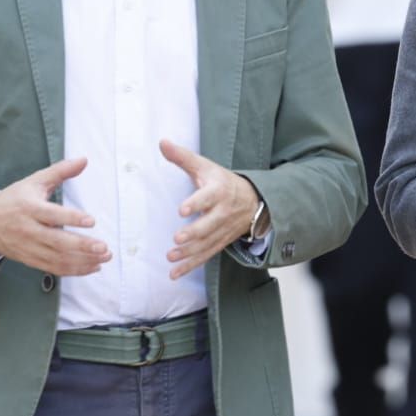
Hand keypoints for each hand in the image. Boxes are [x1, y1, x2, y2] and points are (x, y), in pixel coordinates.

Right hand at [0, 157, 110, 275]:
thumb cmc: (14, 199)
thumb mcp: (34, 181)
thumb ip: (60, 171)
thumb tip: (84, 159)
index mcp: (29, 208)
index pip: (52, 215)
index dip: (71, 219)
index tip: (92, 221)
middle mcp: (29, 230)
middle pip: (57, 242)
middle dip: (82, 246)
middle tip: (104, 248)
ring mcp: (29, 248)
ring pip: (58, 259)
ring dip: (83, 261)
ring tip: (104, 257)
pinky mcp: (31, 260)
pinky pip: (54, 269)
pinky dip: (74, 270)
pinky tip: (92, 267)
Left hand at [161, 139, 259, 278]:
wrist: (254, 201)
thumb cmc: (222, 182)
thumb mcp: (206, 166)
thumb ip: (183, 157)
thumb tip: (162, 142)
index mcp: (218, 191)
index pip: (207, 197)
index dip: (196, 203)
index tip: (182, 209)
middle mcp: (222, 212)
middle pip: (209, 224)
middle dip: (194, 233)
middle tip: (177, 238)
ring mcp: (222, 230)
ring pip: (206, 243)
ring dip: (189, 252)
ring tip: (172, 257)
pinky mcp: (220, 242)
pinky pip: (206, 256)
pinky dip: (191, 266)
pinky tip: (175, 273)